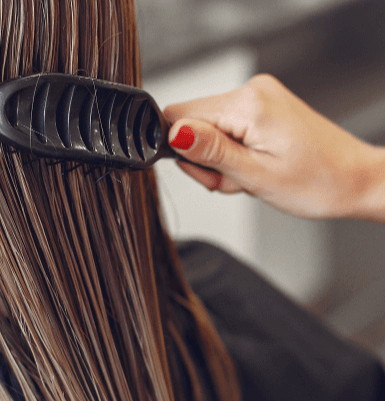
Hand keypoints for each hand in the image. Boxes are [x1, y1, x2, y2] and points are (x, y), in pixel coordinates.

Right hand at [163, 74, 384, 220]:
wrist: (354, 180)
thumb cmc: (318, 182)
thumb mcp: (255, 175)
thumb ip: (210, 152)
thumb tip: (173, 133)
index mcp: (248, 104)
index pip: (178, 116)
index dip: (184, 151)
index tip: (211, 173)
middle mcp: (252, 91)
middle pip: (193, 123)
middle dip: (206, 159)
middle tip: (236, 179)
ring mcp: (259, 97)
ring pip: (209, 130)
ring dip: (221, 160)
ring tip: (250, 175)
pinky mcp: (263, 106)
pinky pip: (228, 129)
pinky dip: (234, 152)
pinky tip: (255, 165)